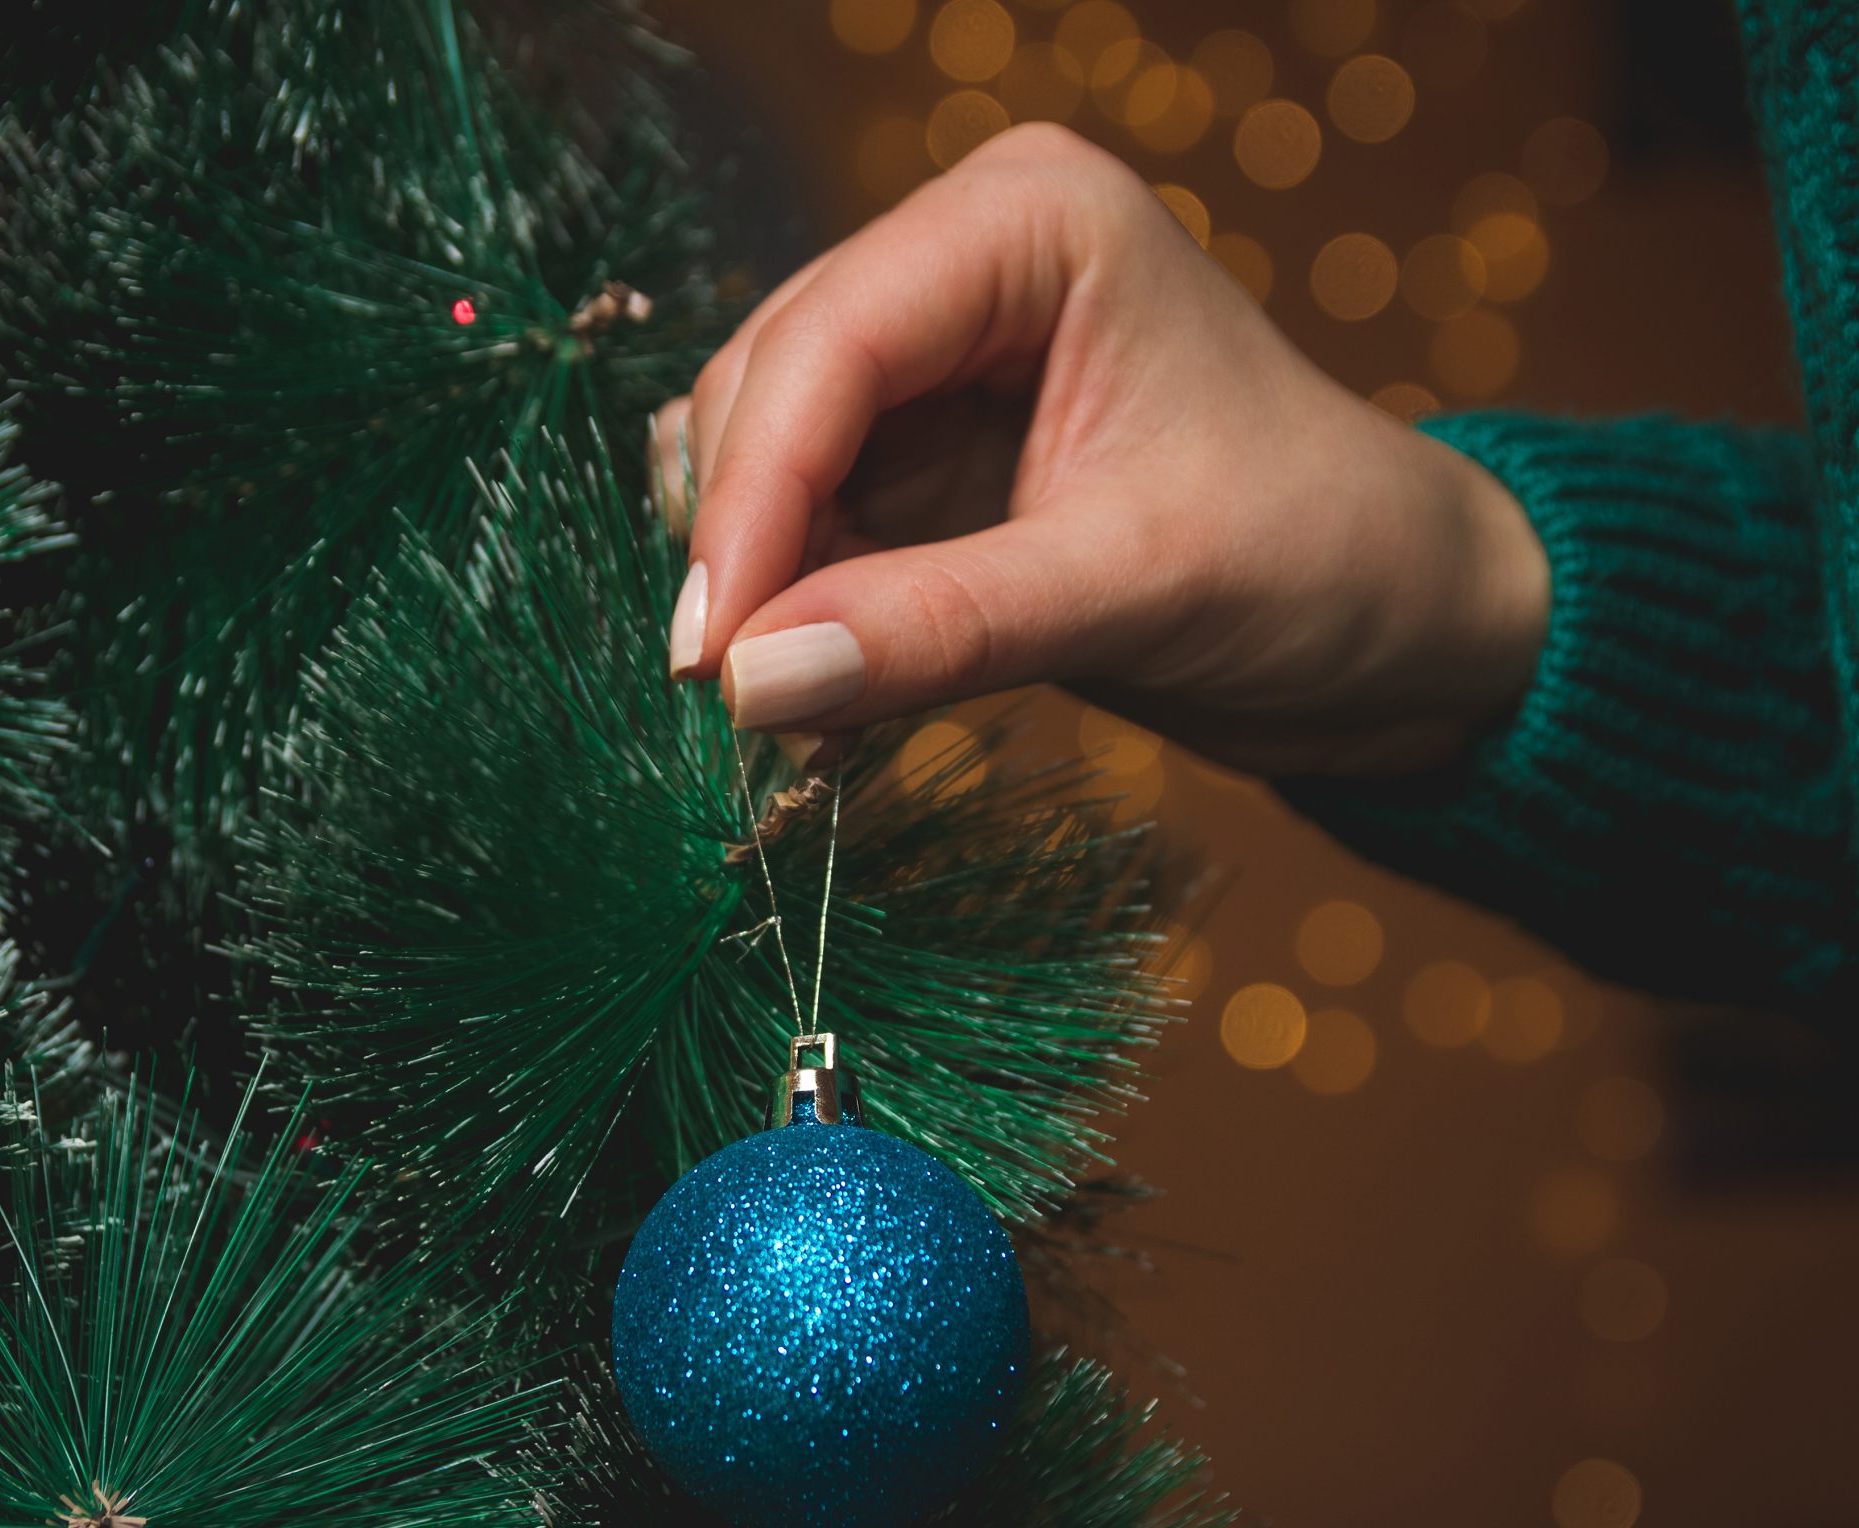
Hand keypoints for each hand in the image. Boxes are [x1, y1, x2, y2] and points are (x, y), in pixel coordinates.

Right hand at [658, 123, 1550, 777]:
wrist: (1403, 627)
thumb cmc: (1323, 564)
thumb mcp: (1137, 590)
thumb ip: (938, 627)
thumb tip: (747, 682)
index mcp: (1030, 224)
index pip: (832, 342)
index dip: (751, 497)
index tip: (710, 656)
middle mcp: (960, 263)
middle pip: (765, 389)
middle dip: (744, 549)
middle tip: (744, 707)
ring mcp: (929, 359)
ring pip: (754, 456)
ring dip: (755, 589)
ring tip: (791, 718)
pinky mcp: (914, 455)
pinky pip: (791, 521)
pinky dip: (784, 609)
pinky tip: (816, 696)